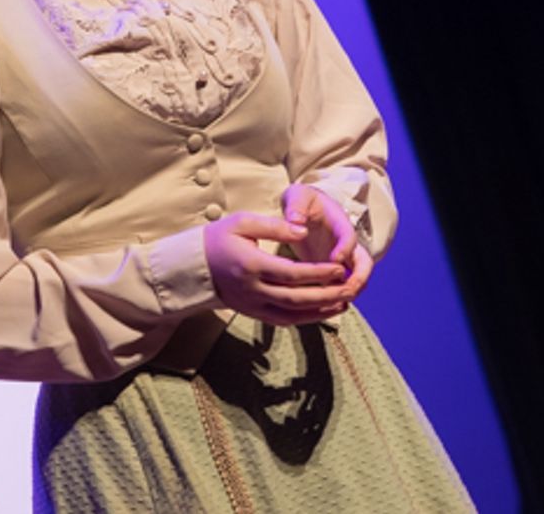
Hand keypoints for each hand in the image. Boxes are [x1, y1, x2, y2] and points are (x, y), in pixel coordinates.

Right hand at [203, 213, 349, 325]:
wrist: (193, 267)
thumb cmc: (220, 238)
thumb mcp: (243, 222)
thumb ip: (276, 226)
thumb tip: (304, 230)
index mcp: (251, 265)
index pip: (292, 273)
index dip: (318, 273)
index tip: (339, 268)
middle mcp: (252, 290)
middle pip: (296, 298)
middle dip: (326, 295)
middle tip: (350, 288)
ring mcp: (252, 305)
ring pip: (292, 314)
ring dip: (320, 311)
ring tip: (344, 302)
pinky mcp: (253, 314)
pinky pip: (283, 321)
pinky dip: (306, 319)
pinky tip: (324, 311)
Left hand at [282, 184, 372, 302]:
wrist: (306, 209)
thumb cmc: (302, 201)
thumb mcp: (298, 196)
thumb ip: (296, 206)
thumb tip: (295, 221)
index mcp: (340, 223)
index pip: (349, 237)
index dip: (345, 249)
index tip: (335, 260)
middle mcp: (346, 244)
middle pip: (364, 263)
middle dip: (360, 278)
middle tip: (346, 292)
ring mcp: (342, 260)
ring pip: (355, 280)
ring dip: (348, 292)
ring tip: (332, 306)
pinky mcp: (332, 272)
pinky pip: (339, 288)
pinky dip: (334, 299)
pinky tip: (319, 310)